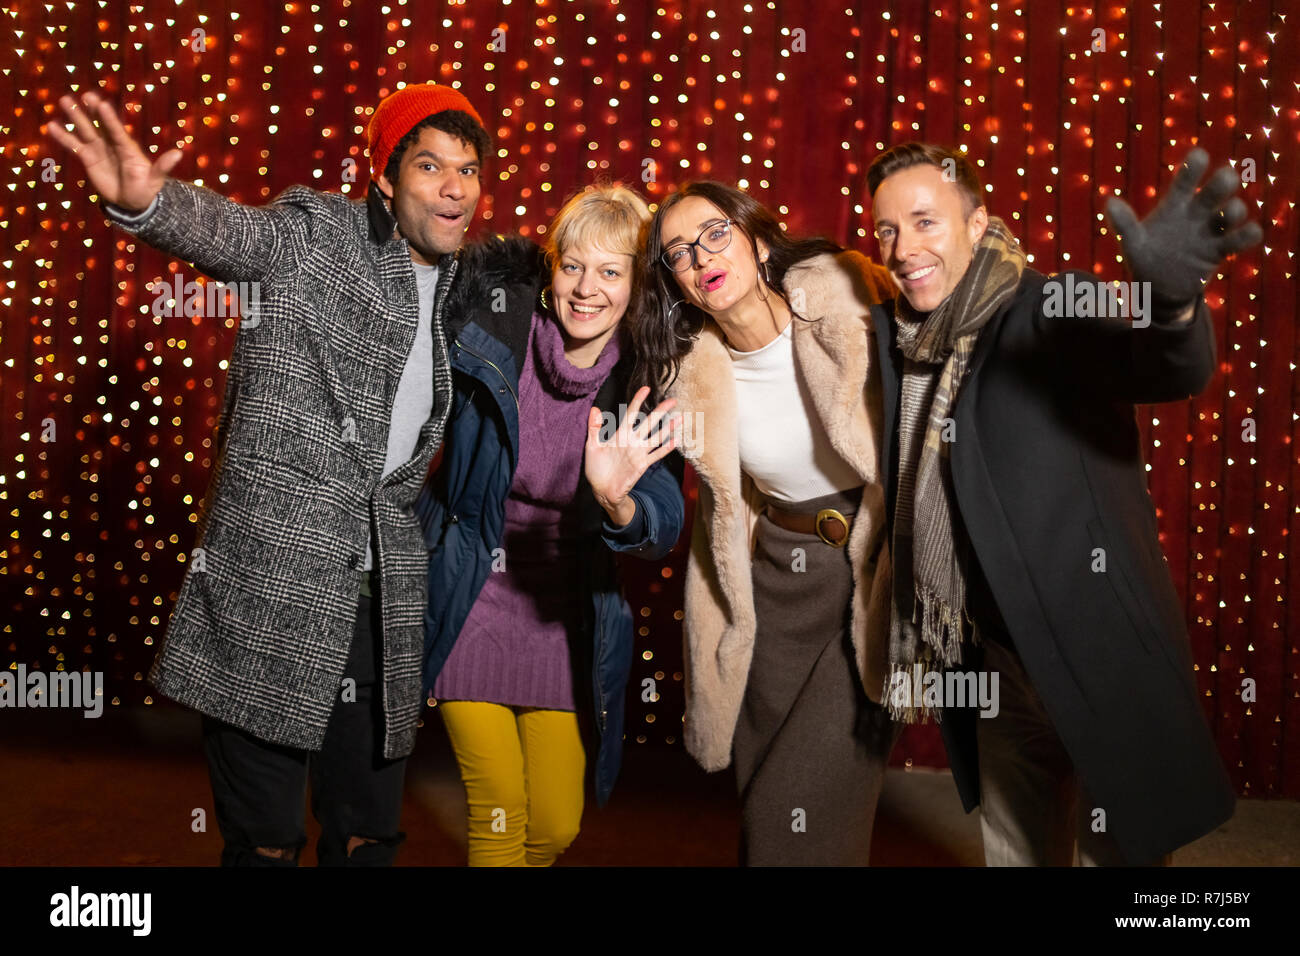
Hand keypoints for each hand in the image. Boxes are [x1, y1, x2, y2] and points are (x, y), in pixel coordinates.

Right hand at [44, 89, 182, 211]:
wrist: (132, 202)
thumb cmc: (146, 189)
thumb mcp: (155, 180)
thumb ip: (162, 167)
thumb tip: (178, 153)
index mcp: (128, 148)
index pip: (117, 131)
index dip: (109, 119)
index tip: (102, 104)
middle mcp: (112, 144)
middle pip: (101, 125)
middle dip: (93, 111)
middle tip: (85, 95)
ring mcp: (99, 149)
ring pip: (86, 131)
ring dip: (75, 117)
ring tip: (65, 101)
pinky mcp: (88, 158)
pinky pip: (74, 145)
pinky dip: (64, 137)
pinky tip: (52, 126)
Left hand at [584, 386, 679, 526]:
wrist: (601, 490)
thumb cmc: (596, 468)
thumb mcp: (591, 446)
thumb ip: (594, 427)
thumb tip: (595, 408)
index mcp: (620, 434)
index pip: (632, 413)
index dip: (638, 400)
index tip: (646, 388)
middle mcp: (633, 441)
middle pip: (649, 422)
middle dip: (661, 411)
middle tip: (674, 400)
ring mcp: (639, 452)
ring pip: (657, 437)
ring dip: (669, 428)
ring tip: (680, 418)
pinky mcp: (642, 465)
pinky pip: (656, 454)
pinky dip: (666, 448)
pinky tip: (675, 440)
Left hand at [1106, 147, 1262, 312]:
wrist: (1158, 289)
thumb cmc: (1145, 259)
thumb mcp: (1132, 243)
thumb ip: (1124, 224)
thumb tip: (1110, 202)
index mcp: (1175, 205)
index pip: (1186, 179)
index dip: (1194, 166)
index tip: (1200, 156)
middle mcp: (1197, 213)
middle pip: (1217, 188)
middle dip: (1224, 181)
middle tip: (1224, 179)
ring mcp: (1211, 231)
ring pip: (1234, 210)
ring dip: (1235, 209)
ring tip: (1224, 216)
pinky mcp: (1220, 251)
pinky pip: (1243, 238)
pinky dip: (1249, 234)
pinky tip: (1248, 233)